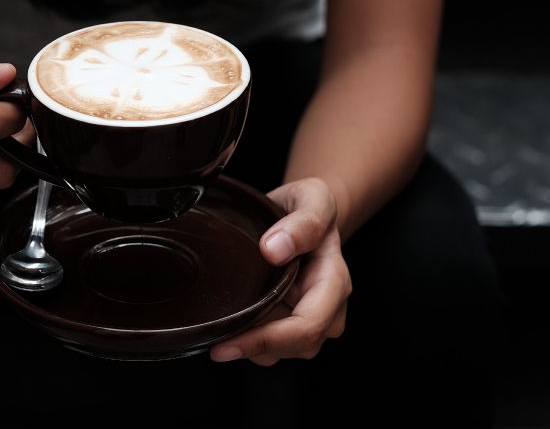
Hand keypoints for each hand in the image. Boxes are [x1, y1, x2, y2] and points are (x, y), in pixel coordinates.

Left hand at [210, 177, 351, 364]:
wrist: (306, 213)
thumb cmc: (309, 206)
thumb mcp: (312, 198)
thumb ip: (303, 222)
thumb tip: (274, 250)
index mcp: (334, 280)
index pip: (308, 325)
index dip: (268, 339)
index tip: (227, 342)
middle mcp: (329, 306)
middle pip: (297, 345)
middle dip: (255, 347)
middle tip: (215, 342)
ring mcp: (312, 316)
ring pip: (284, 351)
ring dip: (253, 346)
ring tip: (224, 326)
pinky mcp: (294, 320)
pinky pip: (274, 344)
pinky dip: (251, 339)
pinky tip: (233, 323)